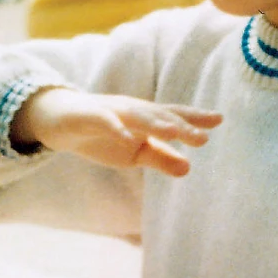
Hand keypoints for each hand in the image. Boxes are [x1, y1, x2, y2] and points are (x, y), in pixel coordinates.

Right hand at [11, 88, 221, 177]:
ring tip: (175, 132)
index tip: (219, 120)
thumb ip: (160, 157)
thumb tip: (189, 167)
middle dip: (181, 125)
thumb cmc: (101, 135)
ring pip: (137, 116)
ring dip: (155, 123)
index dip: (195, 118)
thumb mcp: (133, 152)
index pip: (174, 116)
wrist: (58, 121)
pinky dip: (116, 128)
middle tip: (202, 137)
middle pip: (160, 116)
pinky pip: (104, 122)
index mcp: (146, 118)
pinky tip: (127, 137)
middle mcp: (132, 110)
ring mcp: (111, 111)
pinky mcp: (89, 116)